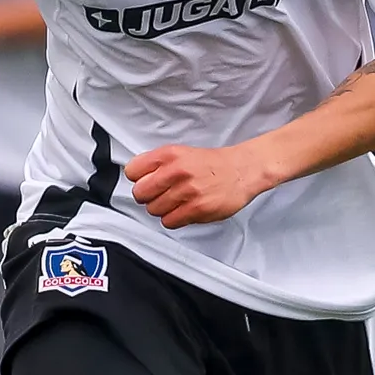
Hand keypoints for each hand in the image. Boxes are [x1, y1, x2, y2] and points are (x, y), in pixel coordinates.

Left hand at [126, 142, 277, 228]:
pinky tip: (184, 210)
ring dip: (162, 209)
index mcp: (169, 154)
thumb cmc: (212, 164)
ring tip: (176, 202)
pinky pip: (169, 222)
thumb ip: (157, 164)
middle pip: (140, 193)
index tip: (145, 182)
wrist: (241, 171)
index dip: (138, 179)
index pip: (132, 171)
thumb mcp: (181, 153)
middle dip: (148, 197)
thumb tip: (135, 177)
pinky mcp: (197, 209)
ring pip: (153, 210)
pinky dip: (174, 219)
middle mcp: (176, 171)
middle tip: (160, 195)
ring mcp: (187, 191)